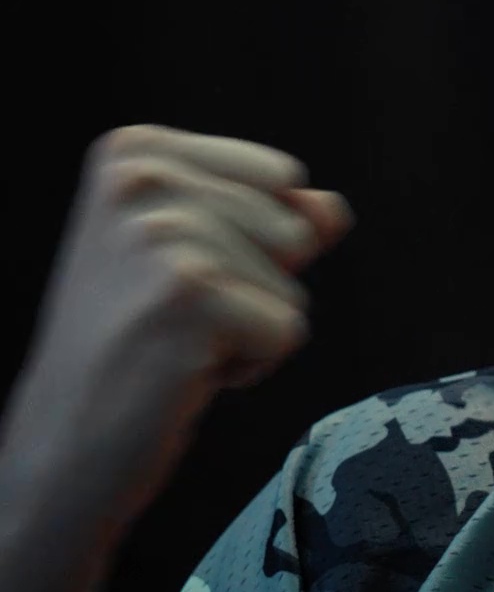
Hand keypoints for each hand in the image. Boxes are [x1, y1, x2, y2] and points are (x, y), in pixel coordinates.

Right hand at [0, 124, 353, 543]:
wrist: (62, 441)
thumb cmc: (135, 344)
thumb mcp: (201, 259)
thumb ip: (273, 217)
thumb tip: (333, 208)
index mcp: (136, 149)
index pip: (283, 178)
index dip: (251, 242)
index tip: (171, 278)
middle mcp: (141, 177)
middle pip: (294, 226)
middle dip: (254, 285)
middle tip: (169, 319)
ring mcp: (161, 235)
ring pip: (294, 280)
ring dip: (250, 327)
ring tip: (172, 343)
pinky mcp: (188, 295)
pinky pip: (289, 329)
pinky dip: (252, 365)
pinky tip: (180, 373)